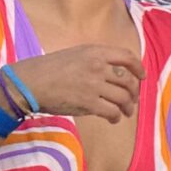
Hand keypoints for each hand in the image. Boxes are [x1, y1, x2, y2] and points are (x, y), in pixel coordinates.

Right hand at [9, 44, 141, 122]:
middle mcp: (97, 66)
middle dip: (134, 92)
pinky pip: (112, 111)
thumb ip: (95, 60)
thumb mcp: (74, 54)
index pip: (127, 57)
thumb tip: (116, 73)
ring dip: (128, 107)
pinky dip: (116, 117)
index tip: (142, 77)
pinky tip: (113, 119)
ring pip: (124, 97)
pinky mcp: (88, 102)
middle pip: (129, 80)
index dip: (138, 68)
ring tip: (126, 112)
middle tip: (132, 100)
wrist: (28, 83)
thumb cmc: (48, 70)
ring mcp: (93, 84)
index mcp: (95, 52)